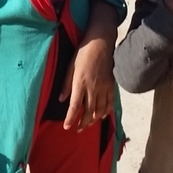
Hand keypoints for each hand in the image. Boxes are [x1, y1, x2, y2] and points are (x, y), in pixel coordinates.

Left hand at [62, 2, 117, 130]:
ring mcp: (103, 88)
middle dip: (83, 124)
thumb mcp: (70, 67)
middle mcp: (92, 89)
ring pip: (100, 110)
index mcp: (80, 84)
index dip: (70, 119)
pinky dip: (105, 112)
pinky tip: (101, 116)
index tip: (67, 127)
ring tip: (88, 125)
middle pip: (89, 113)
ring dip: (93, 120)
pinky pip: (109, 103)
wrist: (101, 43)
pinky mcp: (111, 86)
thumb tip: (61, 100)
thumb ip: (66, 85)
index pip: (74, 107)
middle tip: (78, 129)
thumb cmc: (83, 53)